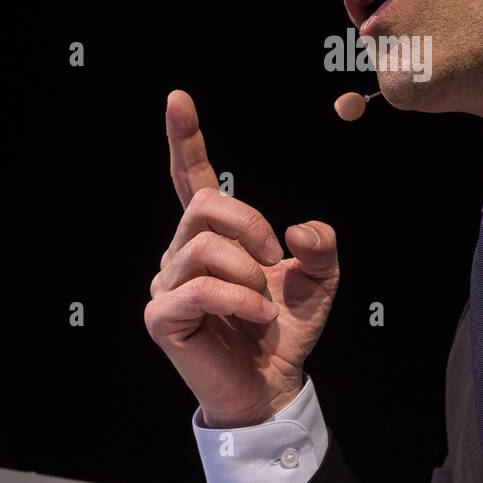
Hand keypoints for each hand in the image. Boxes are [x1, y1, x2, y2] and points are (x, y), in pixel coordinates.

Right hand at [145, 89, 339, 427]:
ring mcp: (166, 285)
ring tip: (263, 302)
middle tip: (274, 261)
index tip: (178, 99)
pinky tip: (257, 316)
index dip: (186, 139)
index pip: (191, 178)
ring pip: (205, 247)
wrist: (273, 383)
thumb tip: (296, 229)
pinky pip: (200, 288)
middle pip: (206, 205)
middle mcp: (180, 253)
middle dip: (251, 226)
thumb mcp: (320, 277)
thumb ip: (319, 243)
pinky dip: (240, 300)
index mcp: (212, 236)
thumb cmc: (285, 328)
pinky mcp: (162, 317)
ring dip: (249, 274)